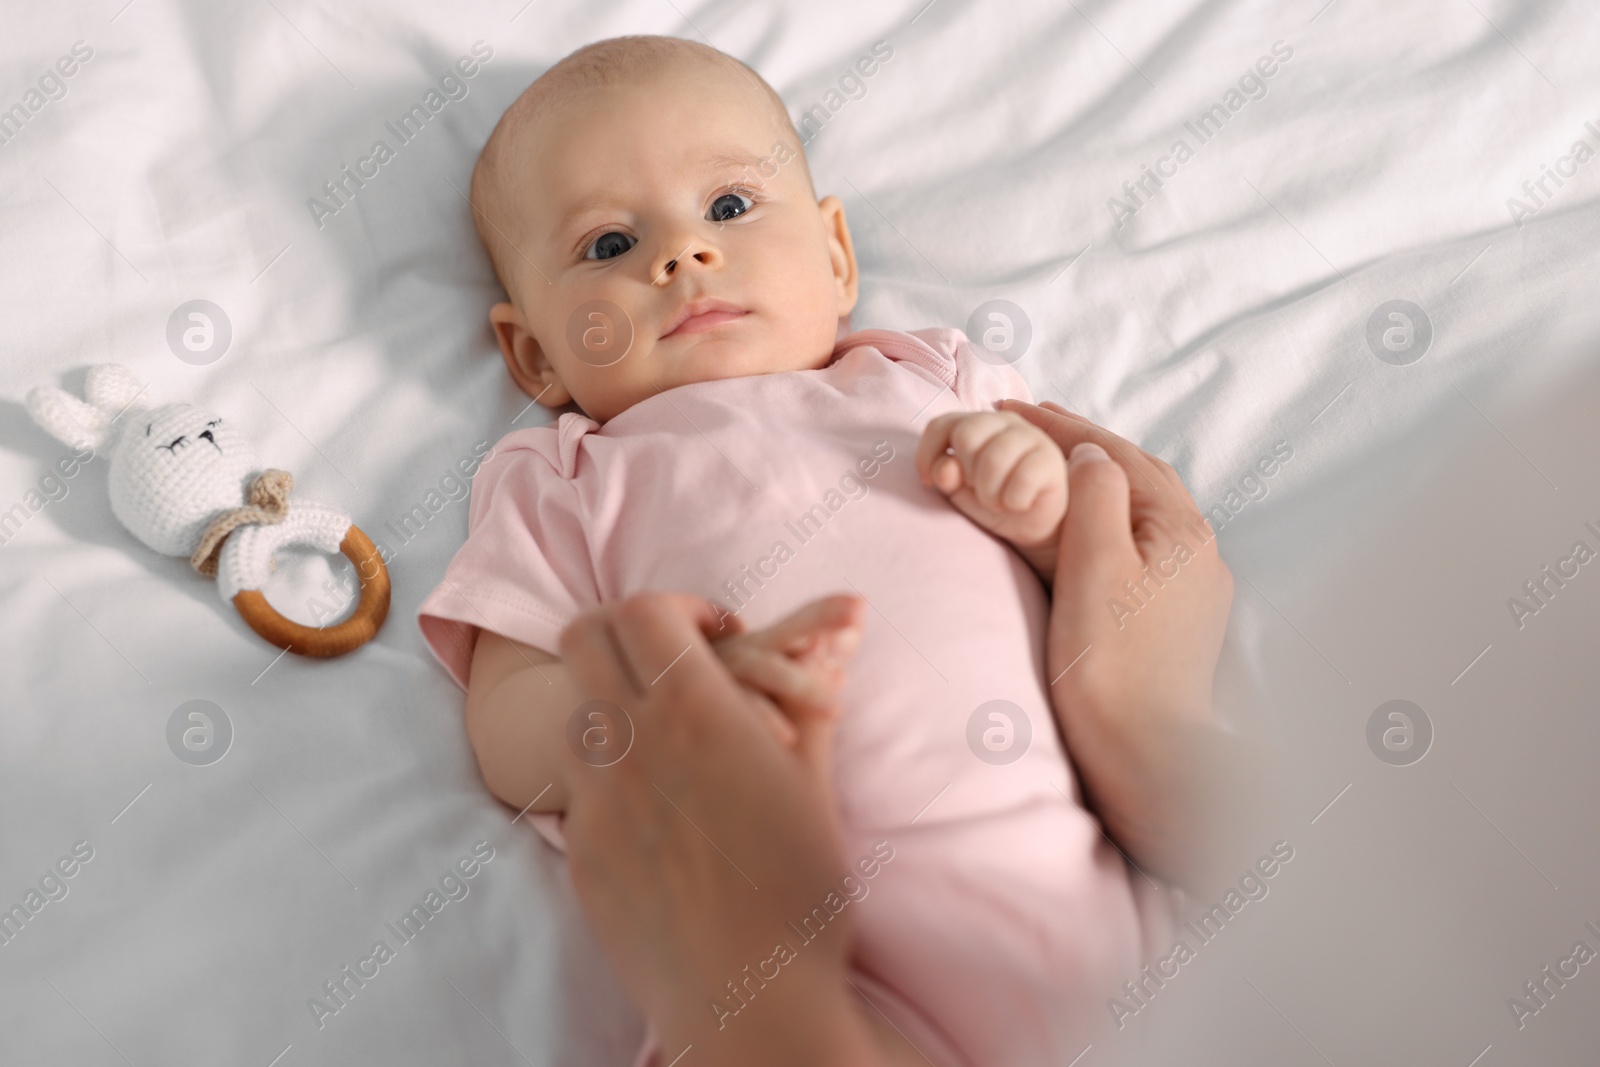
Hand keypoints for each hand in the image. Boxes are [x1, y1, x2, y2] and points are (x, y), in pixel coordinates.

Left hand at [557, 593, 886, 1065]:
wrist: (750, 1000)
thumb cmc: (801, 892)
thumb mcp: (813, 784)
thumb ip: (810, 700)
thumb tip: (836, 632)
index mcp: (694, 715)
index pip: (644, 611)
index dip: (679, 606)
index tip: (717, 634)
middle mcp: (629, 746)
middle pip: (585, 638)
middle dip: (627, 631)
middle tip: (675, 662)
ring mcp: (592, 802)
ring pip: (575, 713)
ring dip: (612, 703)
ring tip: (666, 739)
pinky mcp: (578, 854)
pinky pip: (576, 788)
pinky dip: (609, 774)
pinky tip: (658, 810)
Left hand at [916, 408, 1067, 578]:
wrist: (1032, 525)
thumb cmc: (992, 500)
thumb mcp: (959, 492)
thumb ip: (945, 476)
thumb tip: (947, 467)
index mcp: (976, 423)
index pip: (941, 425)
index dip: (927, 454)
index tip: (928, 481)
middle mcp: (1004, 422)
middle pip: (967, 436)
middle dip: (967, 474)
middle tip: (981, 491)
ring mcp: (1031, 436)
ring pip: (993, 458)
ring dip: (990, 493)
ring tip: (998, 502)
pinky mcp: (1051, 458)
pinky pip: (1022, 479)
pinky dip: (1013, 501)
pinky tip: (1018, 504)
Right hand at [998, 399, 1271, 896]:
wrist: (1149, 761)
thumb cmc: (1114, 669)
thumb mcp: (1094, 568)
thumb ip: (1093, 500)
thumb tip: (1091, 457)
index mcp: (1181, 530)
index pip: (1117, 455)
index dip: (1062, 428)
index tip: (1010, 408)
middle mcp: (1198, 551)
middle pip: (1136, 477)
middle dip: (1081, 447)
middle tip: (1024, 425)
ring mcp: (1191, 588)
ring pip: (1138, 512)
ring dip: (1093, 482)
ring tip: (1044, 466)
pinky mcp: (1176, 620)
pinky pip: (1137, 546)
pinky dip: (1102, 521)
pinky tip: (1076, 529)